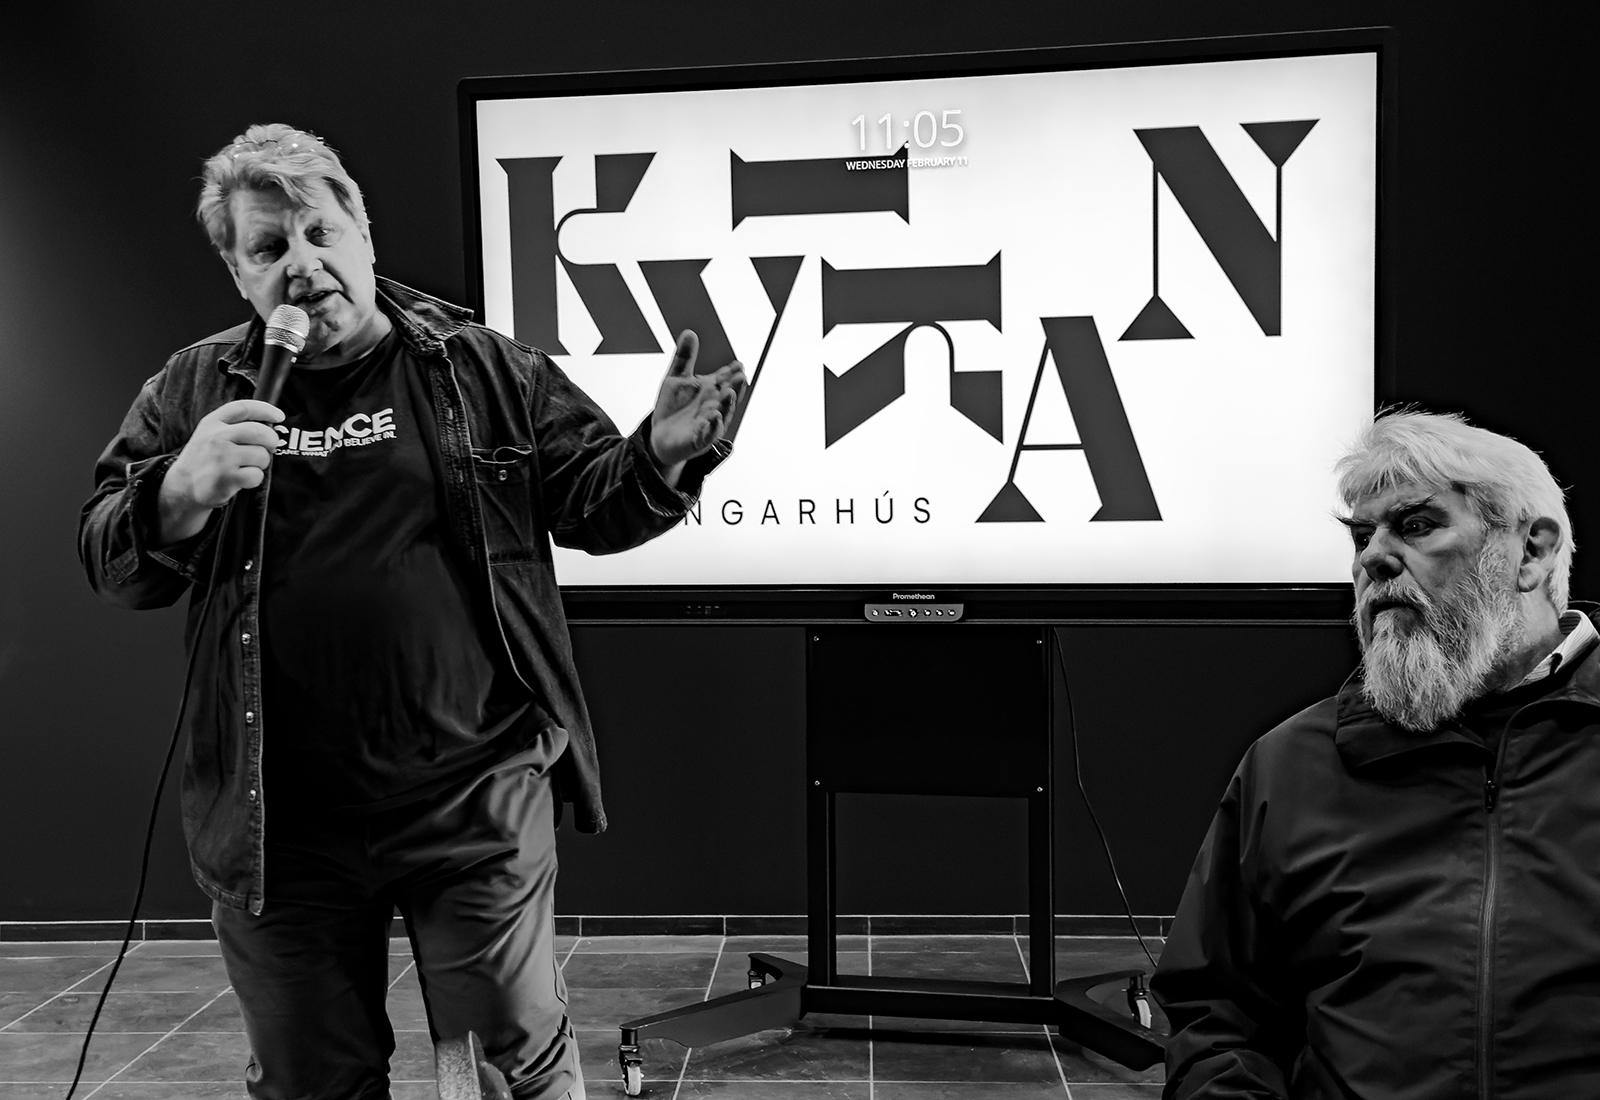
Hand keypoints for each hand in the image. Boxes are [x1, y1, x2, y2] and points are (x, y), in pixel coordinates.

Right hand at [156, 399, 282, 544]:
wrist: (182, 486)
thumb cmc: (204, 460)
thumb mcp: (209, 434)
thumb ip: (233, 426)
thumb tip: (270, 425)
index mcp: (212, 423)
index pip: (243, 408)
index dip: (266, 410)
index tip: (279, 416)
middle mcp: (216, 437)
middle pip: (260, 432)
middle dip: (271, 441)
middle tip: (268, 448)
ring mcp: (221, 457)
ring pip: (262, 455)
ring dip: (261, 463)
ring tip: (246, 467)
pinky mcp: (226, 477)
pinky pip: (257, 475)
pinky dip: (254, 479)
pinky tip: (242, 479)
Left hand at [650, 331, 745, 471]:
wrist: (659, 436)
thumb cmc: (673, 408)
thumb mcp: (676, 379)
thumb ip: (684, 358)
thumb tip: (689, 332)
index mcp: (711, 390)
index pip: (725, 379)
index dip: (732, 373)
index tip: (738, 364)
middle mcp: (714, 406)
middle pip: (728, 396)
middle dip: (734, 387)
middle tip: (740, 376)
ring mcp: (709, 424)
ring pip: (722, 414)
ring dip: (727, 405)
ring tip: (729, 393)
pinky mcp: (699, 440)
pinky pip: (709, 434)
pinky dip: (713, 426)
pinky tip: (714, 416)